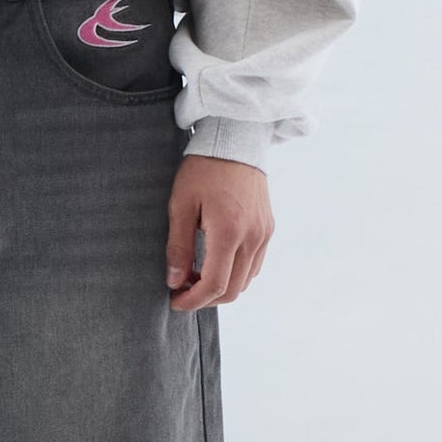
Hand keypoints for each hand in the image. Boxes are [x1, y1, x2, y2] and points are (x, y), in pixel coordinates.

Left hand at [166, 156, 272, 309]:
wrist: (235, 141)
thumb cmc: (203, 169)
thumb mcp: (181, 205)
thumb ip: (178, 246)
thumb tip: (175, 281)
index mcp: (229, 231)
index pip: (214, 284)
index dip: (193, 301)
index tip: (174, 301)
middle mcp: (252, 237)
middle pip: (232, 290)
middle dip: (205, 299)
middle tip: (182, 290)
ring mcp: (264, 234)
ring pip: (246, 281)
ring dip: (221, 287)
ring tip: (195, 276)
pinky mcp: (268, 229)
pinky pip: (254, 265)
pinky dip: (235, 274)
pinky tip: (215, 263)